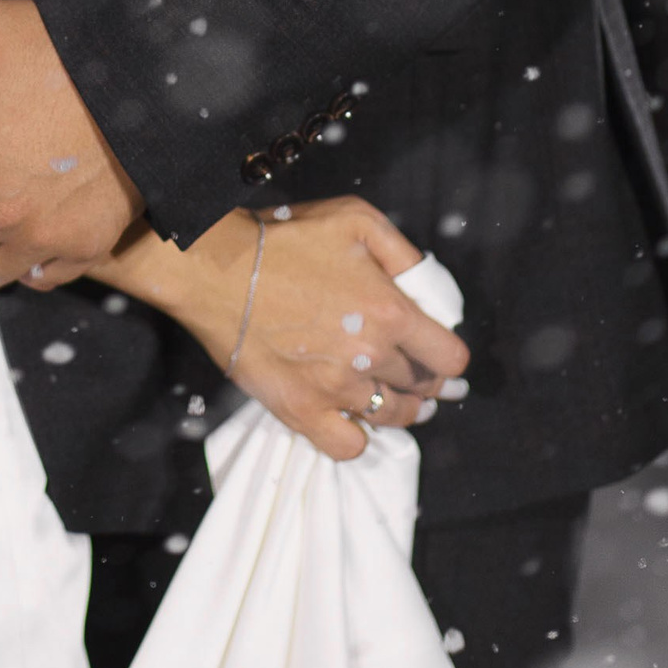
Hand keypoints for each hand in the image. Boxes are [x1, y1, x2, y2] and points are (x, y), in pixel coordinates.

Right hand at [100, 198, 470, 461]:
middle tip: (420, 376)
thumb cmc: (285, 240)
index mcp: (391, 311)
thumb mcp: (355, 220)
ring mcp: (336, 391)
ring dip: (402, 409)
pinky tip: (353, 421)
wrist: (216, 269)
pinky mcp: (301, 411)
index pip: (450, 357)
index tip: (441, 354)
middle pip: (423, 388)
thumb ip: (403, 253)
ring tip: (397, 401)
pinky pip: (348, 447)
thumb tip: (429, 287)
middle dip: (427, 381)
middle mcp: (371, 357)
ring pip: (392, 417)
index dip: (449, 355)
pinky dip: (356, 437)